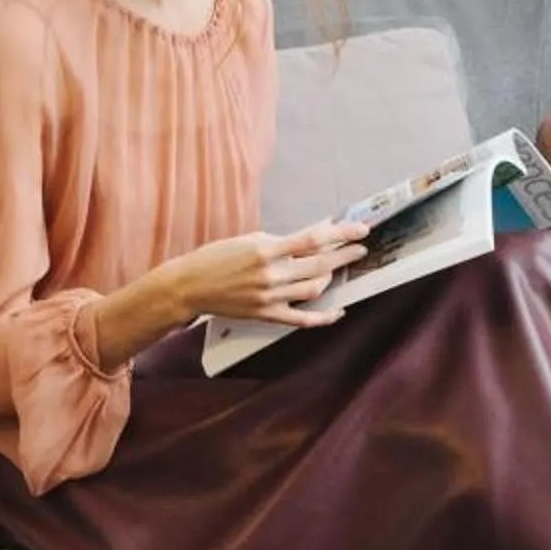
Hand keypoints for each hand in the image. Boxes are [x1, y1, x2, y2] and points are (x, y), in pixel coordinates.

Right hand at [174, 219, 369, 327]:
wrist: (190, 286)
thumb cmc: (217, 258)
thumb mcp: (249, 239)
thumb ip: (282, 241)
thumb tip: (314, 238)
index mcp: (265, 250)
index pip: (313, 240)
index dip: (341, 234)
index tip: (360, 230)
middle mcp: (271, 275)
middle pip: (320, 265)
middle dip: (345, 255)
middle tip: (360, 248)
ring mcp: (270, 297)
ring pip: (314, 289)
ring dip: (331, 278)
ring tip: (336, 269)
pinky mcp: (267, 315)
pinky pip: (302, 319)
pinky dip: (323, 317)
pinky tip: (337, 311)